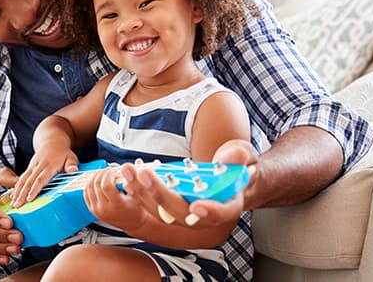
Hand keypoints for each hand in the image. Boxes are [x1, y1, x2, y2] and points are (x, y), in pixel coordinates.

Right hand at [11, 146, 78, 207]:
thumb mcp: (71, 156)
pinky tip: (13, 196)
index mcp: (49, 165)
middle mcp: (38, 166)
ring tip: (13, 204)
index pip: (40, 179)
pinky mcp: (29, 167)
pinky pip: (21, 178)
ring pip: (23, 180)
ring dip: (17, 192)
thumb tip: (73, 170)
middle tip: (17, 206)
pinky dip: (16, 187)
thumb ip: (72, 164)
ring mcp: (32, 166)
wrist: (52, 140)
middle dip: (22, 194)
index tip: (29, 199)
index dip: (35, 189)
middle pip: (29, 181)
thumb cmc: (63, 152)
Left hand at [84, 168, 147, 231]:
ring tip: (103, 174)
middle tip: (108, 170)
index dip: (108, 175)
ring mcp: (97, 210)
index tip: (113, 171)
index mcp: (116, 205)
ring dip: (95, 177)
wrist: (132, 223)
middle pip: (97, 185)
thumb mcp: (139, 194)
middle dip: (102, 174)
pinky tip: (96, 180)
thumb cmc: (136, 209)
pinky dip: (89, 185)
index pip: (106, 186)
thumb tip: (137, 162)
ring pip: (89, 188)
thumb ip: (136, 178)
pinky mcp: (93, 210)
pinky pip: (86, 194)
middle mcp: (105, 209)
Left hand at [121, 140, 258, 227]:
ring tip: (128, 171)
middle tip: (144, 174)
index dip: (211, 211)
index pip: (222, 213)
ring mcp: (185, 213)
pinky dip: (139, 191)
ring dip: (142, 192)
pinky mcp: (171, 206)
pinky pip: (152, 204)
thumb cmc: (239, 168)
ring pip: (161, 210)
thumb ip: (238, 157)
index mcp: (229, 204)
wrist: (231, 178)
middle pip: (181, 212)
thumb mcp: (244, 157)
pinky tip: (128, 176)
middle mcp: (205, 215)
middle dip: (160, 194)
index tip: (198, 206)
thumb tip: (232, 157)